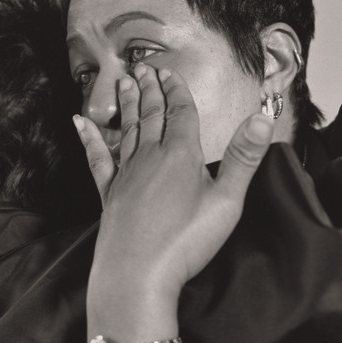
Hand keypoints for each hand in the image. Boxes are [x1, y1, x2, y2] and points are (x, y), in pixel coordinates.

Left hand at [75, 63, 273, 310]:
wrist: (137, 274)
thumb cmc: (185, 242)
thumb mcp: (226, 201)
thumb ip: (244, 157)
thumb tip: (262, 115)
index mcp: (181, 155)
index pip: (181, 112)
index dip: (177, 90)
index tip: (169, 72)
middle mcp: (150, 157)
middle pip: (151, 115)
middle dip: (150, 90)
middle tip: (144, 68)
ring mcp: (126, 175)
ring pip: (127, 130)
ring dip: (127, 105)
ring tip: (123, 83)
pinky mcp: (109, 194)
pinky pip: (98, 158)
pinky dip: (90, 138)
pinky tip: (79, 123)